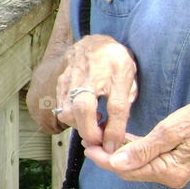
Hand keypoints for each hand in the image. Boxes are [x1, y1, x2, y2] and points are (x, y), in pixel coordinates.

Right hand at [55, 35, 137, 151]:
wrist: (92, 43)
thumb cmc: (114, 61)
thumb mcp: (130, 76)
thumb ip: (126, 99)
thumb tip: (117, 130)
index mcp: (115, 70)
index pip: (117, 106)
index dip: (116, 130)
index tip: (114, 145)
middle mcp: (91, 73)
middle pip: (83, 108)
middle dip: (91, 132)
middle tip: (100, 141)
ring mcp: (71, 78)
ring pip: (68, 111)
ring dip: (80, 126)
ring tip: (93, 125)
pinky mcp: (60, 83)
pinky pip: (61, 108)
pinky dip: (72, 119)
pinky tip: (83, 117)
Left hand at [84, 95, 189, 187]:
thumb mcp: (169, 132)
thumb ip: (142, 150)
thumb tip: (116, 164)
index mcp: (168, 171)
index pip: (127, 169)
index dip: (104, 159)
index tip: (87, 146)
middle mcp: (169, 175)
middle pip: (129, 168)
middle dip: (107, 155)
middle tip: (88, 138)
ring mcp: (171, 168)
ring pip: (136, 162)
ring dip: (117, 150)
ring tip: (97, 135)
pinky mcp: (173, 158)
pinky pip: (146, 155)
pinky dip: (131, 147)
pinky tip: (118, 137)